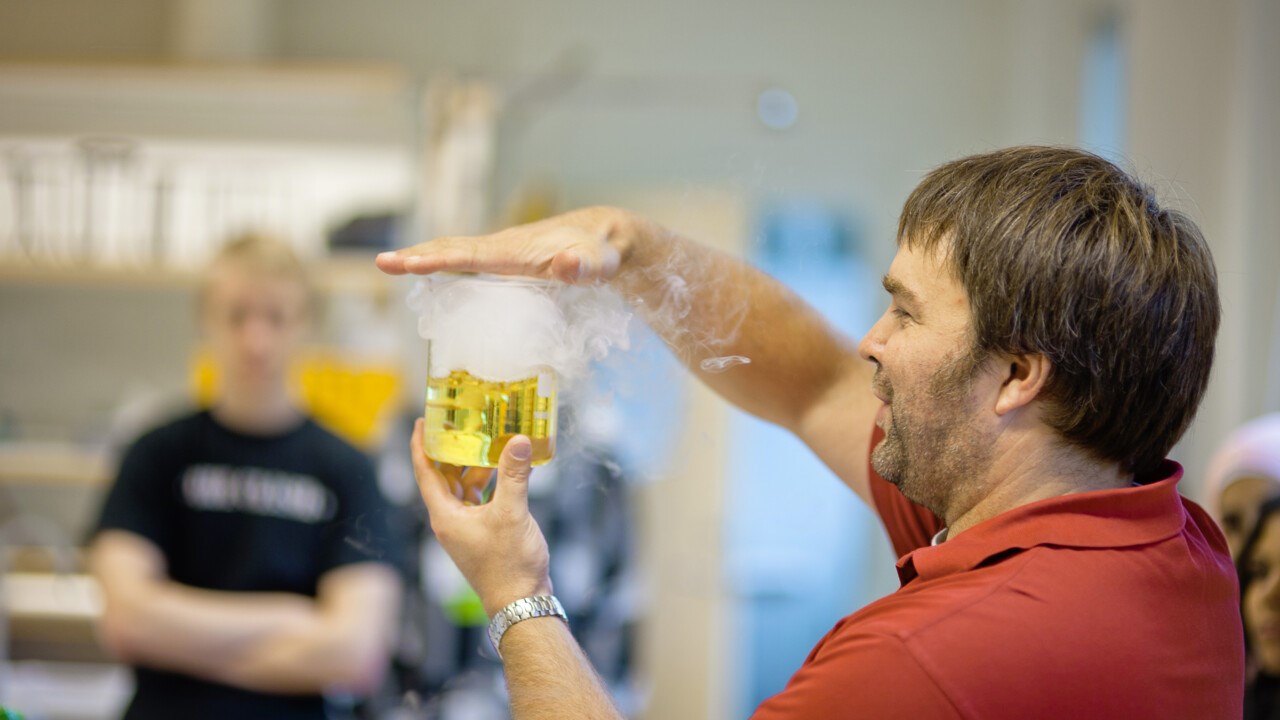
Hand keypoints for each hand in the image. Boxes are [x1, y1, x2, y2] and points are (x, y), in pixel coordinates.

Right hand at [375, 206, 636, 282]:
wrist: (603, 239)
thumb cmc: (599, 253)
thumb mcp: (598, 265)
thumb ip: (584, 266)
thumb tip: (568, 264)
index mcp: (515, 251)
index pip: (469, 255)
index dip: (438, 260)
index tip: (407, 263)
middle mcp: (502, 248)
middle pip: (452, 249)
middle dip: (417, 255)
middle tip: (382, 263)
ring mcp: (501, 254)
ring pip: (454, 253)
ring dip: (422, 258)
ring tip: (390, 266)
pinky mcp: (504, 263)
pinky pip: (464, 262)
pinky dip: (440, 263)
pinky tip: (425, 275)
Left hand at [410, 419, 552, 616]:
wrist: (521, 602)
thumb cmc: (509, 565)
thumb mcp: (512, 514)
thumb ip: (514, 475)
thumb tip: (519, 440)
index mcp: (446, 515)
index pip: (425, 472)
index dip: (420, 445)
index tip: (421, 421)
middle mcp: (451, 520)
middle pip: (445, 476)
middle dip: (452, 450)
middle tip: (461, 423)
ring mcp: (468, 527)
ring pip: (466, 487)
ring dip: (476, 465)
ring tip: (490, 439)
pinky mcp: (485, 532)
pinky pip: (483, 499)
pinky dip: (492, 482)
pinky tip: (509, 469)